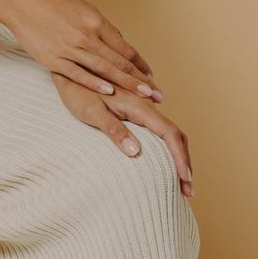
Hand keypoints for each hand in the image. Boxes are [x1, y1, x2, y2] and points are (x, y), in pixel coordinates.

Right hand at [0, 0, 163, 99]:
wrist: (20, 1)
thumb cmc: (52, 3)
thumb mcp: (82, 8)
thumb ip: (100, 27)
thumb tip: (119, 43)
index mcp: (95, 21)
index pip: (124, 47)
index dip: (140, 64)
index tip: (152, 76)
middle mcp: (86, 34)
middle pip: (119, 61)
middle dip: (140, 79)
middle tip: (157, 93)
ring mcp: (70, 47)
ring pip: (103, 69)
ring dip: (125, 84)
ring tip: (142, 96)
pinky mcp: (54, 58)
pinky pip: (78, 74)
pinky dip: (95, 83)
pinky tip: (109, 92)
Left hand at [51, 72, 194, 197]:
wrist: (70, 67)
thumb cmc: (76, 91)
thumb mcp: (91, 111)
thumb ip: (113, 129)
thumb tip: (135, 151)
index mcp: (139, 106)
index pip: (170, 133)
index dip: (181, 158)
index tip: (185, 180)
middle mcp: (146, 104)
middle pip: (174, 134)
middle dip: (184, 162)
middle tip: (187, 191)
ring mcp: (142, 104)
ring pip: (168, 131)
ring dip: (178, 155)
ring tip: (180, 180)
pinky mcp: (136, 106)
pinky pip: (159, 127)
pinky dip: (168, 146)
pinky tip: (166, 159)